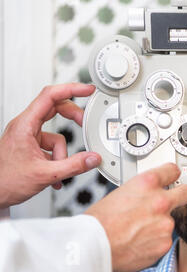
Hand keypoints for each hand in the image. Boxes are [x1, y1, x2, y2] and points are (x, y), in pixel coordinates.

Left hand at [0, 83, 101, 208]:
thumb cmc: (5, 182)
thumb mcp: (45, 175)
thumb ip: (74, 166)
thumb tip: (93, 158)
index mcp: (25, 125)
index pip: (50, 96)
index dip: (71, 89)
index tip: (87, 89)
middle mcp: (25, 126)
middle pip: (55, 109)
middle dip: (73, 117)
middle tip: (85, 122)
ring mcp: (28, 136)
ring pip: (55, 134)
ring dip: (62, 152)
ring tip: (59, 168)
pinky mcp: (31, 146)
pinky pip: (51, 147)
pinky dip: (57, 160)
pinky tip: (55, 173)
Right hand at [85, 163, 186, 271]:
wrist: (93, 246)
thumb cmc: (99, 221)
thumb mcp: (120, 192)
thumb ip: (141, 191)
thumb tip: (147, 193)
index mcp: (147, 183)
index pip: (172, 171)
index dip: (172, 175)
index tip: (173, 177)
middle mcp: (160, 201)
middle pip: (185, 192)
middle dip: (180, 195)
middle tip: (174, 199)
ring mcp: (165, 223)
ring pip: (171, 220)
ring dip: (160, 223)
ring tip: (139, 229)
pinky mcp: (165, 242)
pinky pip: (165, 239)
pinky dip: (155, 241)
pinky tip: (139, 240)